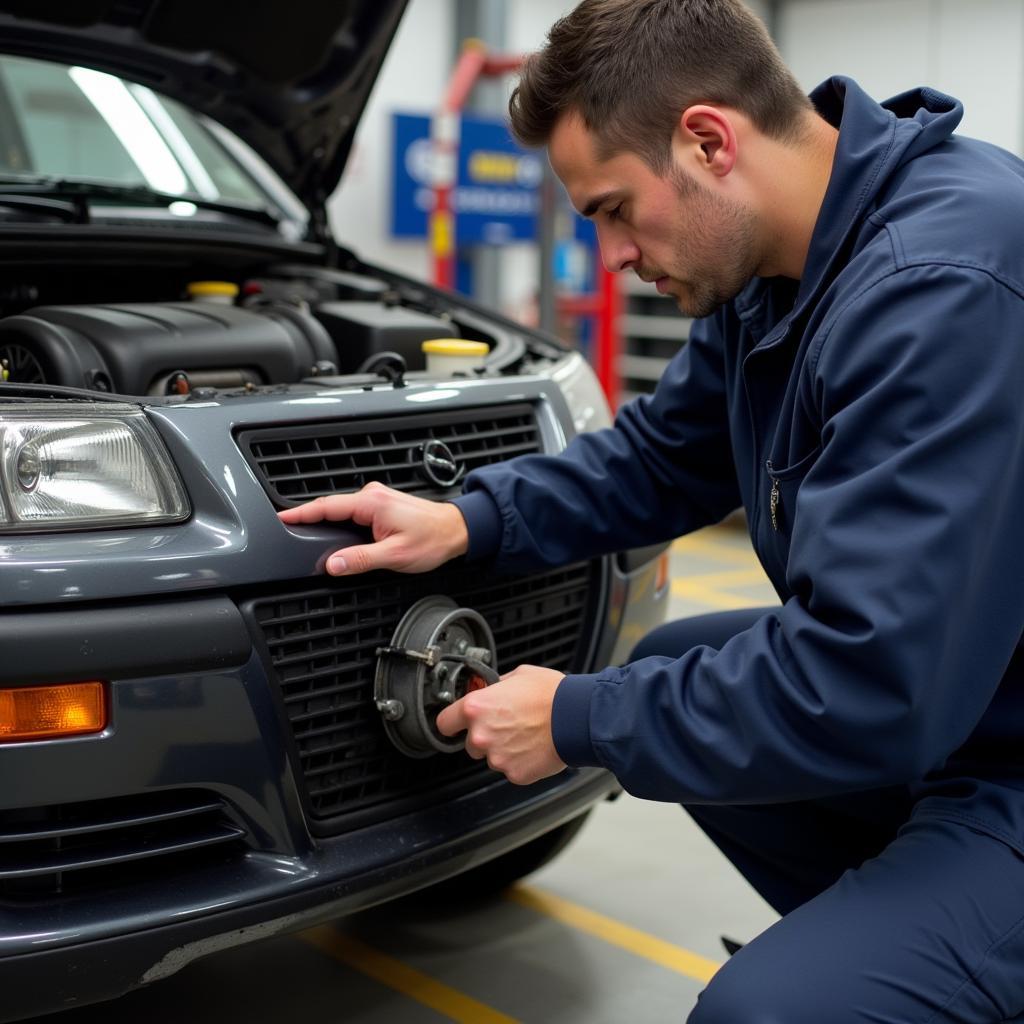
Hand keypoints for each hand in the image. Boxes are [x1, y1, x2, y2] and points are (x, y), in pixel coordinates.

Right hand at [277, 482, 468, 575]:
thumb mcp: (395, 556)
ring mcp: (377, 498)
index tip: (280, 519)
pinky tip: (337, 534)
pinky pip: (353, 512)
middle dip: (309, 519)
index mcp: (371, 503)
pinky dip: (341, 522)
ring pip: (342, 510)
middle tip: (288, 531)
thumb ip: (361, 559)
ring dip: (327, 521)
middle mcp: (372, 495)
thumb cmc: (433, 540)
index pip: (326, 506)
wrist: (457, 530)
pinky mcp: (382, 505)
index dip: (300, 514)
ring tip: (308, 534)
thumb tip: (333, 564)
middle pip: (330, 507)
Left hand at [436, 665, 566, 784]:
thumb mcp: (517, 676)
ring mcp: (497, 758)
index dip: (452, 722)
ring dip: (502, 749)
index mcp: (476, 708)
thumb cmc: (551, 694)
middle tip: (507, 725)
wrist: (576, 718)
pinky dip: (519, 761)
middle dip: (484, 736)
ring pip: (491, 757)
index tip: (458, 723)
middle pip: (470, 743)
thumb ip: (495, 687)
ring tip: (524, 734)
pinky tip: (533, 746)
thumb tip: (489, 690)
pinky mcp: (514, 774)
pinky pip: (510, 768)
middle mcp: (481, 735)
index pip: (444, 723)